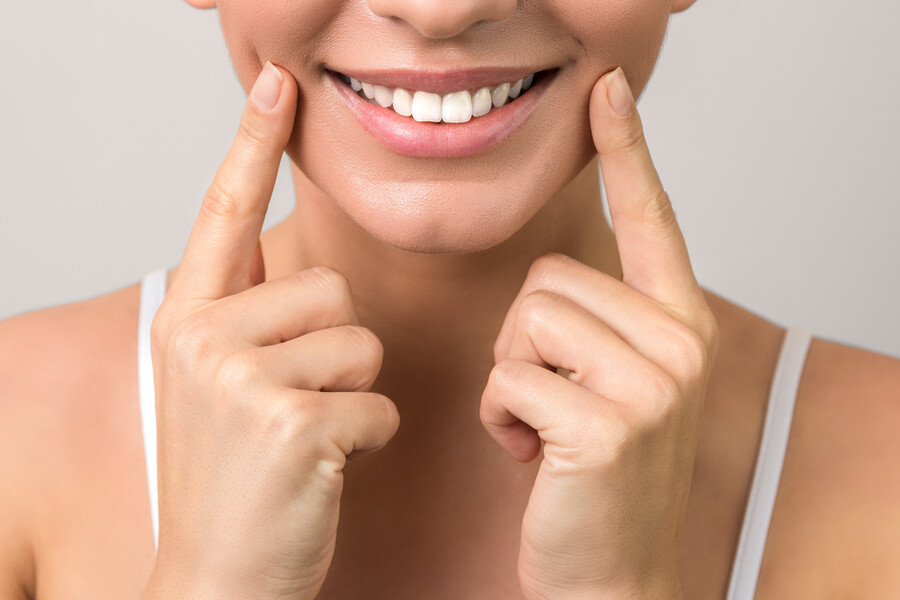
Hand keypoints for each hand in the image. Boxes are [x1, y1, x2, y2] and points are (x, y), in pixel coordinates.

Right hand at [144, 62, 399, 599]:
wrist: (217, 578)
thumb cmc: (235, 481)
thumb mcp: (220, 385)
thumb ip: (252, 317)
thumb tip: (298, 263)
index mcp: (188, 318)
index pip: (223, 212)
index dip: (252, 142)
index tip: (279, 84)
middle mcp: (204, 336)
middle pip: (331, 289)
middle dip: (337, 348)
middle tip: (297, 406)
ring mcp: (243, 378)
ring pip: (362, 341)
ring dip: (354, 392)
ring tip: (310, 436)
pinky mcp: (292, 422)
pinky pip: (378, 399)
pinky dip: (369, 435)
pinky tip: (326, 467)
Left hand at [481, 67, 718, 599]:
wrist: (612, 575)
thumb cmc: (598, 478)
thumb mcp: (615, 386)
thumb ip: (599, 324)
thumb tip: (547, 284)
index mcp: (680, 323)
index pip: (652, 217)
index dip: (626, 150)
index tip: (605, 93)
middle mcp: (681, 342)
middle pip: (550, 277)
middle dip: (526, 340)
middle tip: (554, 400)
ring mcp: (654, 382)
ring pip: (526, 319)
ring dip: (512, 376)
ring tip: (546, 426)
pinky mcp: (611, 423)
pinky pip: (510, 377)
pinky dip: (502, 417)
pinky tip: (534, 454)